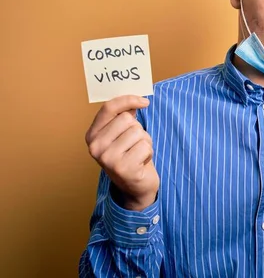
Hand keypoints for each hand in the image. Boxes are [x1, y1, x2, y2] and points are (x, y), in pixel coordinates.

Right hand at [85, 95, 158, 210]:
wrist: (136, 187)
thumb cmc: (131, 155)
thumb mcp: (123, 135)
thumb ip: (124, 116)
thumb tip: (134, 99)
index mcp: (92, 135)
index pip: (109, 108)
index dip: (128, 100)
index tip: (144, 101)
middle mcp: (95, 147)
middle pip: (126, 119)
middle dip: (138, 129)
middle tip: (134, 144)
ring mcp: (107, 159)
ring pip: (138, 132)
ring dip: (145, 142)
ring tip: (138, 154)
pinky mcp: (123, 168)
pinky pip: (145, 146)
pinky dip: (149, 152)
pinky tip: (141, 162)